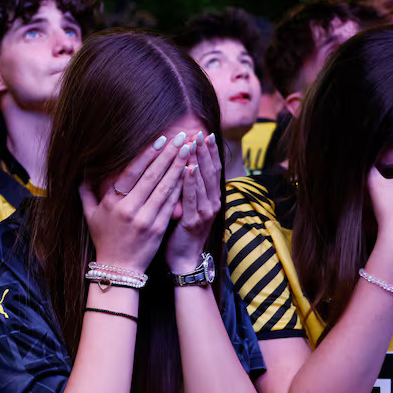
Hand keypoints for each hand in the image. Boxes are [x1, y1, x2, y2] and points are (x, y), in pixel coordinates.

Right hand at [80, 133, 188, 273]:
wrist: (118, 269)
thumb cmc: (104, 240)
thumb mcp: (89, 215)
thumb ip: (85, 192)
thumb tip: (80, 172)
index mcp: (112, 202)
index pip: (132, 172)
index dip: (147, 154)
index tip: (160, 139)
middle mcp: (129, 209)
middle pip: (152, 176)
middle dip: (168, 154)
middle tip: (181, 137)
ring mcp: (145, 219)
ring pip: (165, 187)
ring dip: (179, 166)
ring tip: (189, 150)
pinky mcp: (158, 228)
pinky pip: (171, 204)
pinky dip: (181, 187)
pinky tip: (190, 174)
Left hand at [165, 131, 221, 272]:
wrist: (183, 260)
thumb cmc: (181, 232)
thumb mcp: (185, 206)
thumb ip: (186, 188)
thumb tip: (180, 164)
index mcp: (210, 198)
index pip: (211, 169)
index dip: (210, 152)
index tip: (205, 133)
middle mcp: (211, 203)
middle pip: (209, 171)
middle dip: (205, 151)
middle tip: (201, 132)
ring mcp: (204, 212)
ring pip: (202, 181)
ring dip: (199, 160)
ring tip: (195, 143)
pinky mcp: (193, 221)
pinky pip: (191, 198)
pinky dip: (190, 182)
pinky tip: (187, 167)